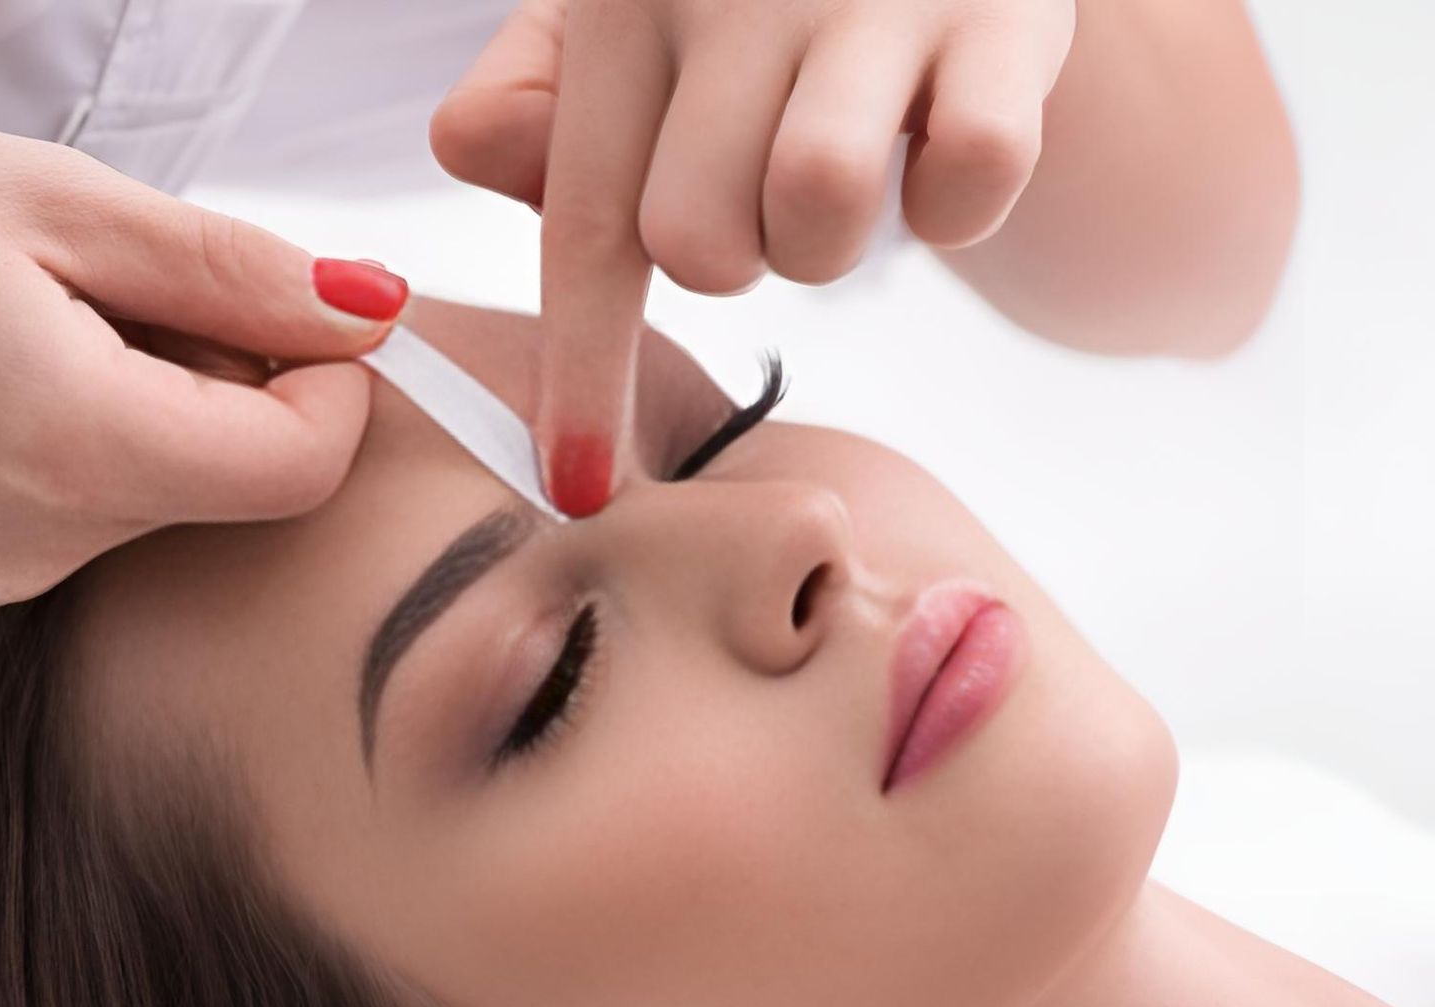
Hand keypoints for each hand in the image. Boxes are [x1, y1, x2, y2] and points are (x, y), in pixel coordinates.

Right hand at [0, 96, 407, 604]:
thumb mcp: (51, 200)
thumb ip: (231, 270)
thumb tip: (367, 310)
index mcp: (70, 448)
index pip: (300, 468)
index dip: (330, 379)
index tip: (287, 305)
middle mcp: (44, 545)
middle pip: (244, 479)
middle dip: (231, 370)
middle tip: (114, 282)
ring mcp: (10, 571)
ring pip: (180, 486)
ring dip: (163, 392)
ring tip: (40, 313)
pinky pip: (111, 498)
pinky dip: (108, 423)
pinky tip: (16, 359)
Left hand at [431, 0, 1076, 514]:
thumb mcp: (629, 31)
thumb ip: (533, 101)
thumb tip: (473, 149)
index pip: (584, 220)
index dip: (580, 372)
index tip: (575, 487)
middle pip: (699, 247)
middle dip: (732, 265)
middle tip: (762, 196)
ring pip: (817, 217)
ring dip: (828, 245)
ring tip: (842, 175)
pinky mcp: (1005, 15)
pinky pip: (971, 181)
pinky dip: (956, 208)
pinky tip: (939, 147)